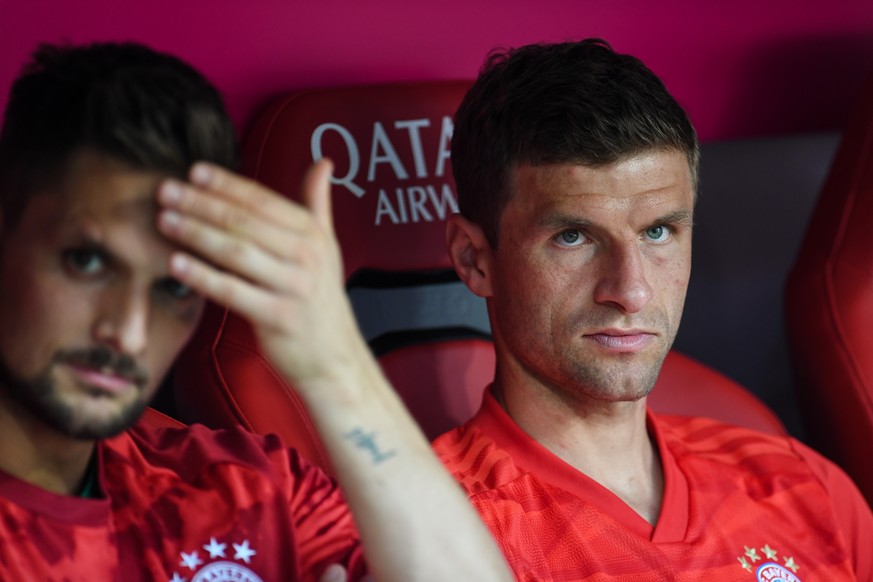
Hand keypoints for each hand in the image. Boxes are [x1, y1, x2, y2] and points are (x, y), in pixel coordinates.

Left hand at [156, 160, 366, 395]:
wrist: (335, 357)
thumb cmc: (321, 299)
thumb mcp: (327, 247)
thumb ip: (318, 204)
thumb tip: (323, 162)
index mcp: (313, 234)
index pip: (263, 200)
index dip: (227, 184)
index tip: (194, 170)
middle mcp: (306, 256)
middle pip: (245, 222)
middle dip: (202, 203)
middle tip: (165, 190)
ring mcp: (293, 286)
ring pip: (236, 252)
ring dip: (196, 233)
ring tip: (164, 220)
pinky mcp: (278, 317)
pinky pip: (233, 292)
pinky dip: (202, 277)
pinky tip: (175, 264)